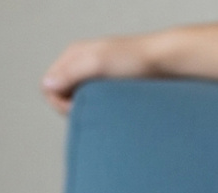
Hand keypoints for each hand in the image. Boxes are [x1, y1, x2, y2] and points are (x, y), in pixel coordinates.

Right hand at [41, 35, 159, 114]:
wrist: (168, 62)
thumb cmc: (135, 60)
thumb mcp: (99, 63)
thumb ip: (71, 73)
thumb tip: (49, 85)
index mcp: (74, 55)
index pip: (49, 86)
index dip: (60, 103)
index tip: (81, 108)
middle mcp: (83, 64)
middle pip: (63, 95)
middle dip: (74, 108)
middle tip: (97, 112)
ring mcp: (98, 75)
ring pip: (81, 100)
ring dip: (90, 109)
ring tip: (108, 110)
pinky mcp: (113, 86)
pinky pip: (97, 102)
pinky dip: (101, 109)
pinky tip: (114, 112)